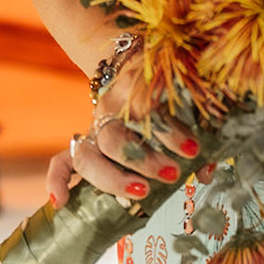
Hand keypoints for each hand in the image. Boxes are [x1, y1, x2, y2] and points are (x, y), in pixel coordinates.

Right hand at [46, 62, 200, 207]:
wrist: (131, 61)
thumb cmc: (166, 84)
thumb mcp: (186, 95)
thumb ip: (198, 129)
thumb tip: (207, 172)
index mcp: (134, 90)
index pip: (147, 114)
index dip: (171, 134)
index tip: (193, 150)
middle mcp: (108, 111)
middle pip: (114, 141)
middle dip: (143, 161)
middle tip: (172, 174)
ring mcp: (93, 128)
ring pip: (88, 156)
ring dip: (112, 179)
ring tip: (142, 192)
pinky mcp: (84, 142)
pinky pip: (61, 161)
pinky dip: (57, 181)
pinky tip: (61, 203)